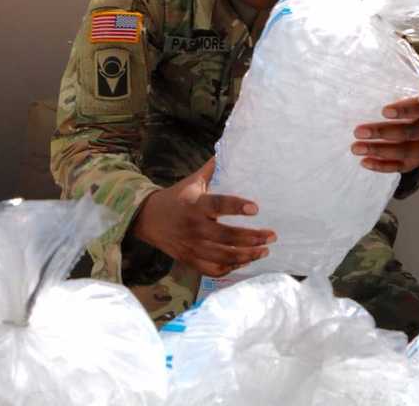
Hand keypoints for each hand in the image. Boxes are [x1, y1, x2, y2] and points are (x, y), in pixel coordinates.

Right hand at [131, 158, 275, 276]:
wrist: (147, 218)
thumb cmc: (176, 197)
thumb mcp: (192, 181)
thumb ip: (212, 169)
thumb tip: (228, 150)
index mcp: (195, 204)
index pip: (219, 205)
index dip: (237, 206)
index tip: (256, 208)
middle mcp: (194, 227)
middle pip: (226, 236)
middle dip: (252, 238)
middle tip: (271, 236)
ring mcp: (191, 246)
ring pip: (223, 256)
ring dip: (247, 255)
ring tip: (264, 251)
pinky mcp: (189, 259)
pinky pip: (212, 269)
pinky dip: (230, 268)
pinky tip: (244, 262)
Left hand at [351, 83, 418, 172]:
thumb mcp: (417, 85)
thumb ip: (402, 76)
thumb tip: (379, 56)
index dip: (404, 110)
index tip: (384, 110)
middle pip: (408, 132)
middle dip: (382, 132)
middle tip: (358, 131)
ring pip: (403, 151)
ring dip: (378, 150)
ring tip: (355, 147)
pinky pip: (400, 166)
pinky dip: (382, 166)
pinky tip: (364, 162)